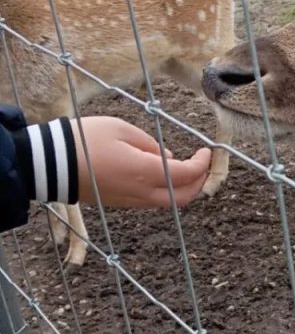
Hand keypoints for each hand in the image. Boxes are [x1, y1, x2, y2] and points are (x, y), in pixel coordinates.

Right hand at [71, 117, 211, 207]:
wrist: (48, 164)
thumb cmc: (83, 140)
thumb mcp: (121, 129)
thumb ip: (150, 143)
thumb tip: (167, 156)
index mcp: (145, 172)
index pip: (188, 174)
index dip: (203, 164)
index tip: (207, 151)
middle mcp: (141, 192)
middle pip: (184, 196)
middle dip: (199, 181)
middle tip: (202, 164)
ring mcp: (130, 201)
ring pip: (169, 202)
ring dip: (183, 187)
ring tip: (184, 166)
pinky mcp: (120, 204)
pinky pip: (152, 201)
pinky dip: (165, 190)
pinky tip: (161, 173)